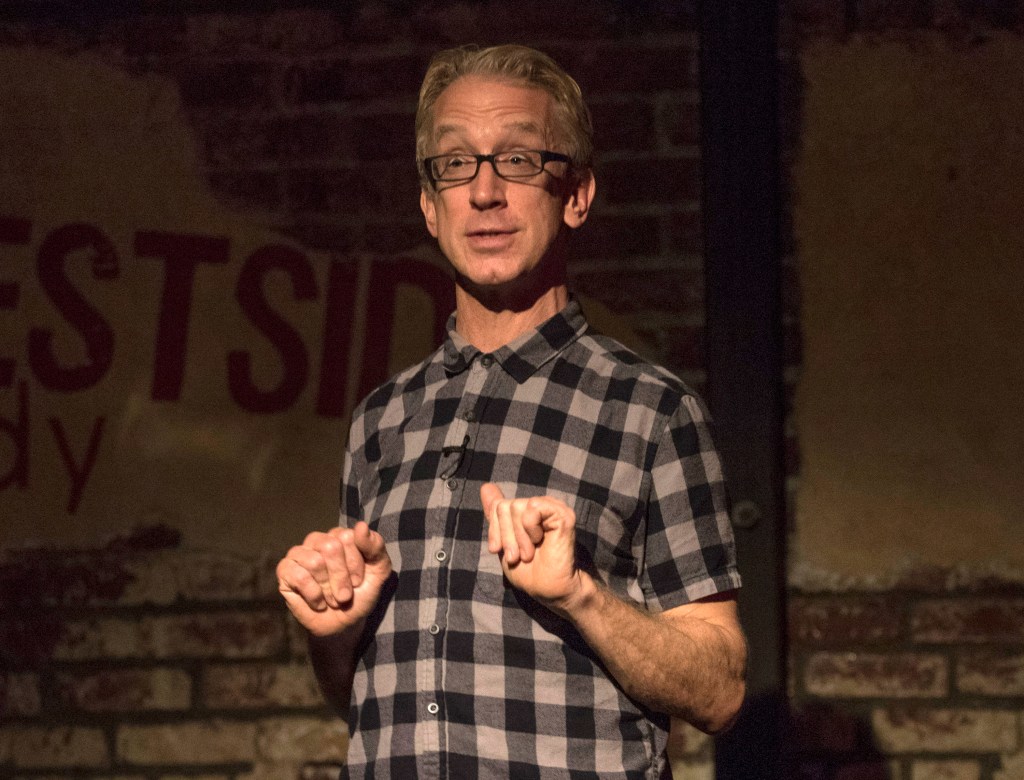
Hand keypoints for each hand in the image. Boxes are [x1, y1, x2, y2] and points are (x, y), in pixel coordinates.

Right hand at [276, 521, 391, 636]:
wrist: (344, 624)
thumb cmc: (361, 594)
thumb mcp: (379, 571)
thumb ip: (375, 546)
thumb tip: (361, 526)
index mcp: (339, 535)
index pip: (348, 537)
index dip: (355, 564)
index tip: (358, 580)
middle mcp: (317, 540)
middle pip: (330, 547)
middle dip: (342, 578)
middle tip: (345, 594)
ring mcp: (298, 554)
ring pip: (314, 562)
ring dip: (328, 589)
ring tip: (332, 599)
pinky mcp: (285, 571)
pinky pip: (299, 576)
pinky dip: (314, 594)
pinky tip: (318, 602)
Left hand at [479, 483, 587, 613]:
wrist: (550, 590)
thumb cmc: (530, 572)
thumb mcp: (505, 543)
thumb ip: (496, 515)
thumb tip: (486, 486)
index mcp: (525, 512)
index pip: (498, 505)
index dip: (495, 530)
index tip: (498, 550)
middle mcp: (539, 506)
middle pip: (505, 506)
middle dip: (506, 536)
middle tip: (518, 555)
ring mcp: (551, 508)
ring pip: (516, 506)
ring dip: (518, 537)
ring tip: (529, 553)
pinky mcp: (562, 514)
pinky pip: (533, 507)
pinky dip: (530, 528)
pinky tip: (540, 540)